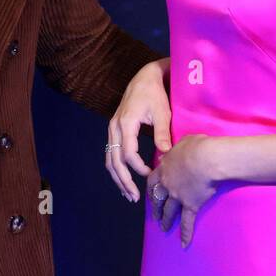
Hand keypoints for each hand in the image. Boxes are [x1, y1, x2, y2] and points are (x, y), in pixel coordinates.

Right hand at [106, 60, 171, 202]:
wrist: (144, 78)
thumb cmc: (155, 94)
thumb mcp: (162, 112)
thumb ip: (162, 133)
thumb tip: (165, 154)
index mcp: (126, 123)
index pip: (127, 153)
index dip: (138, 167)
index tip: (152, 174)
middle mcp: (114, 127)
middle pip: (113, 160)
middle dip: (124, 180)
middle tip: (134, 197)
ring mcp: (112, 129)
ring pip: (109, 159)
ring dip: (118, 177)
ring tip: (128, 194)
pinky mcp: (114, 130)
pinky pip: (110, 153)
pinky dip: (116, 168)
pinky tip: (124, 179)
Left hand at [148, 133, 218, 247]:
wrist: (207, 159)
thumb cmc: (197, 146)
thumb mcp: (183, 142)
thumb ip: (177, 149)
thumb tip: (177, 150)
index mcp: (164, 168)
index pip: (152, 181)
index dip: (150, 189)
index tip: (149, 195)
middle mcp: (167, 184)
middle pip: (157, 199)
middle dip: (155, 208)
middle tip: (154, 215)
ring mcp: (178, 197)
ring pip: (169, 211)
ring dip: (165, 220)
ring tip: (163, 228)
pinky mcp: (191, 205)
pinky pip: (187, 222)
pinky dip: (185, 234)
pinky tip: (183, 244)